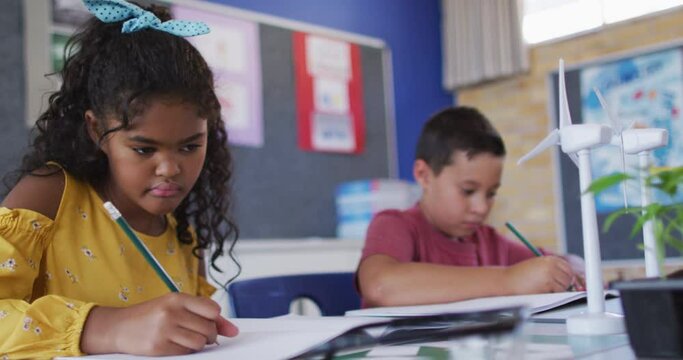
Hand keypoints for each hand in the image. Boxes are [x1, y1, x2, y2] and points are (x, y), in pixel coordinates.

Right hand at [81, 292, 238, 355]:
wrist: (118, 327)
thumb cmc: (151, 315)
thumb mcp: (175, 306)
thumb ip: (204, 314)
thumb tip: (233, 330)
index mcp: (177, 298)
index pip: (213, 309)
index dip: (216, 320)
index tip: (210, 322)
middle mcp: (171, 312)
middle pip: (209, 329)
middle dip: (210, 335)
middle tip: (200, 335)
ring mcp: (164, 330)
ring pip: (200, 343)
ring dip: (199, 345)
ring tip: (188, 340)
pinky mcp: (158, 347)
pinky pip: (186, 354)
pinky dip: (186, 352)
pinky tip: (176, 345)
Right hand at [504, 256, 573, 294]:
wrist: (507, 281)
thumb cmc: (520, 276)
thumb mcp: (536, 266)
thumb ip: (550, 269)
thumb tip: (567, 279)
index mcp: (548, 259)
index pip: (567, 267)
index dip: (567, 276)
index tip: (564, 281)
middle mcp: (550, 265)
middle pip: (568, 276)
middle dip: (564, 284)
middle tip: (555, 288)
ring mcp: (550, 274)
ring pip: (565, 285)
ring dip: (559, 289)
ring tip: (546, 289)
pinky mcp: (547, 284)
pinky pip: (558, 292)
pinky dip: (553, 294)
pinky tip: (542, 292)